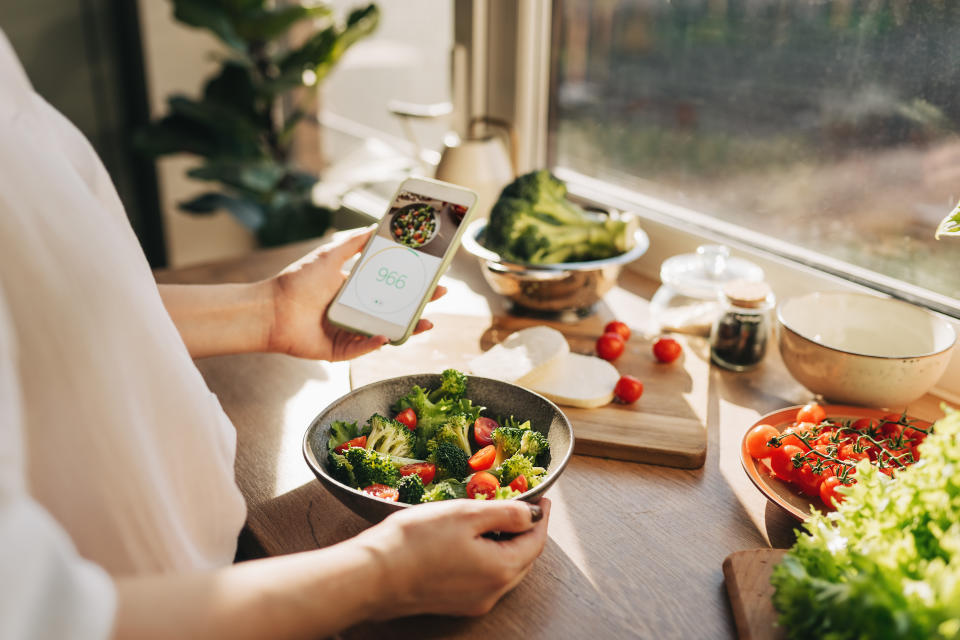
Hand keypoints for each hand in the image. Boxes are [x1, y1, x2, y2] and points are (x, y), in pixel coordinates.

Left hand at [266, 227, 444, 360]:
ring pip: (385, 332)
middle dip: (419, 305)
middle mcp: (356, 312)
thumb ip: (354, 242)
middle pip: (395, 310)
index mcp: (355, 291)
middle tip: (439, 296)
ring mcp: (350, 332)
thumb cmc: (297, 281)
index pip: (391, 287)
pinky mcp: (341, 351)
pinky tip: (386, 334)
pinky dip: (375, 342)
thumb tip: (377, 225)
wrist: (271, 309)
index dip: (412, 283)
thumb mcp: (330, 255)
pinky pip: (364, 347)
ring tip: (427, 323)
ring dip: (407, 329)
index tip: (432, 276)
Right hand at [354, 498, 550, 618]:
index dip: (541, 517)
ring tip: (500, 520)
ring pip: (504, 571)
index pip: (536, 542)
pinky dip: (489, 558)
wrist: (372, 576)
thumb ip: (505, 513)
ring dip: (508, 546)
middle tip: (525, 507)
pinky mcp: (453, 603)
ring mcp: (472, 602)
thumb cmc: (416, 541)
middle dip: (527, 532)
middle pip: (523, 559)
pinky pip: (483, 579)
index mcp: (501, 569)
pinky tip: (474, 542)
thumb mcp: (466, 514)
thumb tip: (532, 514)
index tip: (543, 499)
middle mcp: (491, 592)